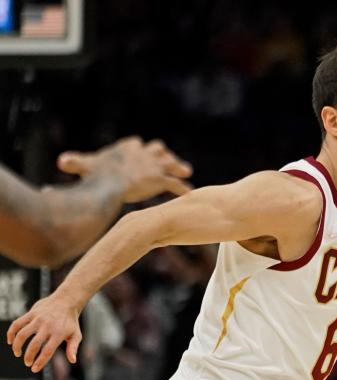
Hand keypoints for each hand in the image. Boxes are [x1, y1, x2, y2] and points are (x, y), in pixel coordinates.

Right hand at [6, 294, 82, 372]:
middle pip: (34, 345)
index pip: (47, 351)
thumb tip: (72, 361)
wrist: (67, 300)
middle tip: (27, 363)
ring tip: (18, 353)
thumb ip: (73, 348)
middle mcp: (48, 326)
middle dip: (28, 357)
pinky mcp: (31, 313)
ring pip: (22, 334)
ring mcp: (38, 319)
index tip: (34, 369)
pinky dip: (11, 333)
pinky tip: (11, 341)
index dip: (40, 362)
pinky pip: (17, 324)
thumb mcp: (76, 334)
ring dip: (17, 346)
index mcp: (59, 333)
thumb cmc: (71, 321)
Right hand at [58, 136, 192, 202]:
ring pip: (171, 163)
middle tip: (166, 159)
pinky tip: (190, 193)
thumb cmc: (96, 175)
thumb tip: (61, 161)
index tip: (139, 150)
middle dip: (161, 153)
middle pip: (158, 148)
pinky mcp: (160, 179)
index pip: (135, 143)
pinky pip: (175, 184)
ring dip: (178, 167)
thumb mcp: (84, 165)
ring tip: (186, 171)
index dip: (137, 147)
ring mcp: (154, 165)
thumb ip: (75, 162)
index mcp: (127, 147)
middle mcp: (144, 153)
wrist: (111, 183)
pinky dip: (182, 188)